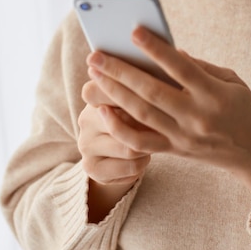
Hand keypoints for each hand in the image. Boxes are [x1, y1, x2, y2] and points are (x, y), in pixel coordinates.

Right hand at [77, 92, 151, 221]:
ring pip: (130, 148)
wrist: (118, 149)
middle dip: (150, 124)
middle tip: (164, 124)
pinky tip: (143, 156)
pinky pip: (130, 166)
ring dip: (149, 146)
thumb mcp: (138, 95)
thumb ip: (144, 86)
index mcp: (93, 93)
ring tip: (153, 140)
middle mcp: (86, 119)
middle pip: (128, 121)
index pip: (115, 90)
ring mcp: (86, 144)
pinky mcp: (92, 167)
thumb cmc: (136, 112)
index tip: (158, 96)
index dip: (139, 95)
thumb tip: (162, 82)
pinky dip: (143, 162)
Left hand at [86, 27, 250, 202]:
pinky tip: (101, 110)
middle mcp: (197, 117)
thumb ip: (199, 66)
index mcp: (214, 94)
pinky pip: (140, 142)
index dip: (156, 49)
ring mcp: (183, 137)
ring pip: (141, 114)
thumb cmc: (242, 107)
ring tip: (95, 73)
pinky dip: (118, 127)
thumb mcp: (231, 80)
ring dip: (114, 92)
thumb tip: (166, 50)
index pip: (180, 68)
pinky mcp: (174, 151)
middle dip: (120, 71)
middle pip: (152, 91)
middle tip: (96, 54)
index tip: (133, 31)